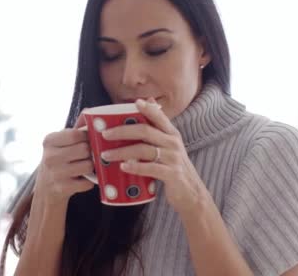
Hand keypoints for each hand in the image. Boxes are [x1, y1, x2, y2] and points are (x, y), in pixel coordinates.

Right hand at [34, 111, 95, 208]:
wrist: (46, 189)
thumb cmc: (58, 160)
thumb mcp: (61, 142)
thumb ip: (75, 128)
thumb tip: (90, 111)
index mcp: (49, 141)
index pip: (76, 134)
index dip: (87, 137)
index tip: (88, 140)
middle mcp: (50, 157)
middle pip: (84, 149)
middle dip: (90, 152)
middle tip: (88, 155)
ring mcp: (56, 174)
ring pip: (88, 166)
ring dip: (91, 167)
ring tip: (85, 167)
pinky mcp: (63, 189)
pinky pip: (87, 182)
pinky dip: (89, 181)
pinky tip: (82, 179)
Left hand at [99, 98, 206, 214]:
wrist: (192, 194)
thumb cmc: (174, 168)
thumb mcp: (169, 148)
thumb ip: (158, 131)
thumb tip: (146, 106)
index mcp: (172, 134)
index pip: (159, 117)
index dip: (148, 109)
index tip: (135, 102)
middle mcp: (173, 143)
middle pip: (145, 131)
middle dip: (122, 131)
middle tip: (105, 134)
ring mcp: (173, 159)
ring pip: (144, 150)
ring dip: (122, 151)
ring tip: (106, 155)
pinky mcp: (172, 174)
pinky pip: (150, 168)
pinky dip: (135, 167)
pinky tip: (123, 167)